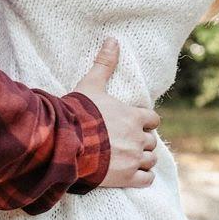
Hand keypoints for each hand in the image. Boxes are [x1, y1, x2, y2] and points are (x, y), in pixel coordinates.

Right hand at [74, 38, 159, 189]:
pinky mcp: (126, 177)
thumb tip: (113, 39)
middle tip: (128, 142)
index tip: (135, 124)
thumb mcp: (91, 85)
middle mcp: (138, 138)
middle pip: (151, 141)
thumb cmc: (78, 113)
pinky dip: (143, 178)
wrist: (66, 142)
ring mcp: (133, 159)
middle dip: (143, 142)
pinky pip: (146, 180)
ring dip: (143, 159)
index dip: (145, 122)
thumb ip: (104, 64)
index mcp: (134, 117)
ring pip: (150, 160)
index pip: (153, 120)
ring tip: (130, 158)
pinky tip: (133, 175)